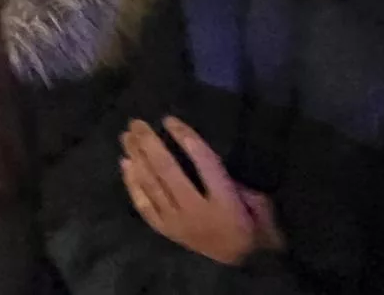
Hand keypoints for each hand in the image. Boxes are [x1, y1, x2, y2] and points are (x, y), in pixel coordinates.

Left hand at [120, 117, 280, 265]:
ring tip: (126, 136)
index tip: (169, 119)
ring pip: (152, 185)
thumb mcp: (258, 203)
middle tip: (137, 122)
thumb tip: (207, 159)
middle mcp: (196, 211)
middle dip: (150, 144)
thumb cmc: (253, 226)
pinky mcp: (166, 231)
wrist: (242, 263)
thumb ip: (236, 181)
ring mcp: (177, 222)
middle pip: (168, 171)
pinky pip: (144, 205)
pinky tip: (125, 164)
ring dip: (137, 157)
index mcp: (225, 202)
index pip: (204, 162)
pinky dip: (132, 183)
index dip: (185, 138)